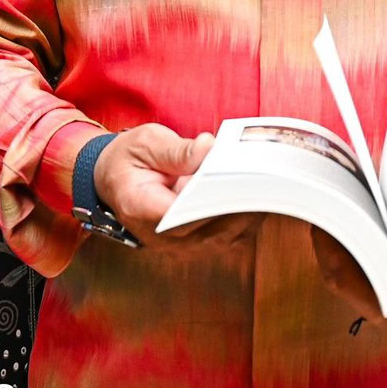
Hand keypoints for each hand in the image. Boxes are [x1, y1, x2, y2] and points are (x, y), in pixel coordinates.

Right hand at [93, 124, 258, 249]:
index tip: (241, 183)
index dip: (215, 202)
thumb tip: (209, 148)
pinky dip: (245, 219)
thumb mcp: (146, 143)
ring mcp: (177, 244)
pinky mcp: (193, 242)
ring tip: (272, 187)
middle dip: (240, 207)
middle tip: (267, 182)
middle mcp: (159, 236)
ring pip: (224, 239)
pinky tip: (261, 196)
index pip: (183, 215)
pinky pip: (226, 237)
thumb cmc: (129, 159)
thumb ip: (177, 150)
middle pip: (210, 232)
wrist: (114, 178)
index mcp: (141, 208)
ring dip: (248, 215)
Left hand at [314, 164, 386, 329]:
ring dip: (330, 238)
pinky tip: (336, 214)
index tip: (342, 209)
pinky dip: (335, 244)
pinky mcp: (368, 294)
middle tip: (328, 196)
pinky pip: (340, 272)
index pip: (375, 275)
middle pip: (346, 277)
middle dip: (334, 235)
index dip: (352, 245)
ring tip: (328, 200)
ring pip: (337, 275)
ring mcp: (381, 306)